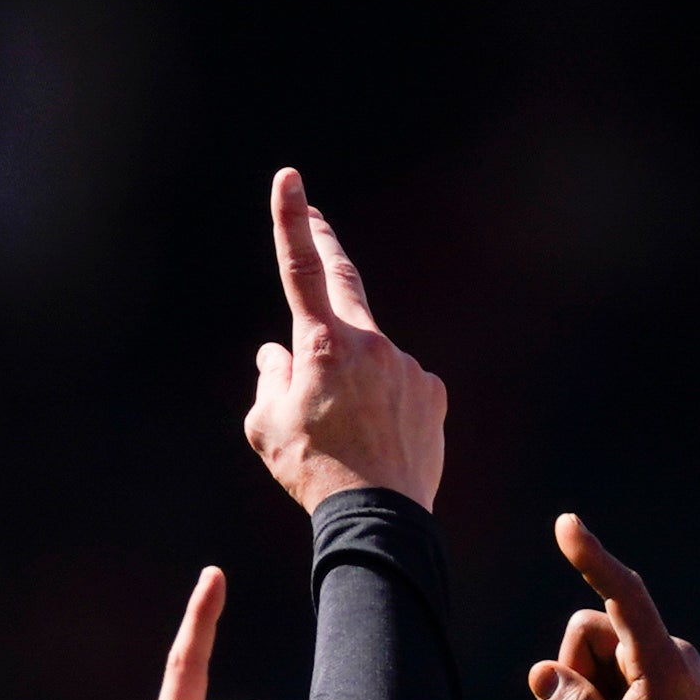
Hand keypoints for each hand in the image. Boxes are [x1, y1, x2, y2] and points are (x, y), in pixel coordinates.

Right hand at [243, 168, 445, 514]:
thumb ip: (270, 379)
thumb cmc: (314, 473)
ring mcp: (407, 365)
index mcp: (323, 344)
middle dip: (327, 246)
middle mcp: (370, 343)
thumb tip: (275, 354)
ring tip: (345, 436)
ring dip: (353, 380)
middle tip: (319, 218)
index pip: (300, 269)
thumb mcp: (267, 427)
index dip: (292, 221)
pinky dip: (383, 405)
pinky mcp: (432, 392)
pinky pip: (398, 386)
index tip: (290, 180)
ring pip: (369, 357)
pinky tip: (377, 442)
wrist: (379, 519)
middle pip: (345, 282)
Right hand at [528, 516, 699, 699]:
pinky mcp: (668, 682)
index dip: (592, 559)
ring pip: (600, 654)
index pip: (623, 596)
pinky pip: (617, 674)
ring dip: (590, 690)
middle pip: (592, 631)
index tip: (567, 525)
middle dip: (574, 670)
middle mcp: (669, 654)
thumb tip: (542, 673)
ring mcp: (670, 666)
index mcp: (662, 667)